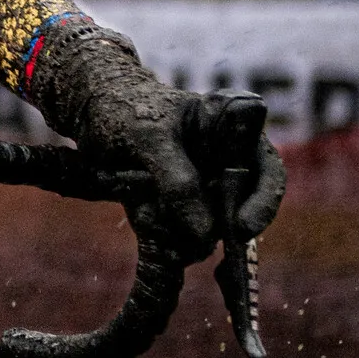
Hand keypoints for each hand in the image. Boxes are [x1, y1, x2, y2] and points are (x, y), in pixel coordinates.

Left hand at [30, 21, 283, 264]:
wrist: (91, 112)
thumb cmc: (126, 109)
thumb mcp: (149, 138)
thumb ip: (177, 180)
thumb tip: (206, 234)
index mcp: (235, 132)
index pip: (268, 171)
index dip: (263, 203)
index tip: (241, 228)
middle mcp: (226, 163)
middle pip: (243, 209)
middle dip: (223, 231)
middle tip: (198, 248)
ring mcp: (203, 189)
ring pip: (211, 229)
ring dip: (187, 237)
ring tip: (152, 223)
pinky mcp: (177, 209)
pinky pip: (181, 235)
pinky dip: (168, 241)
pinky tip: (146, 228)